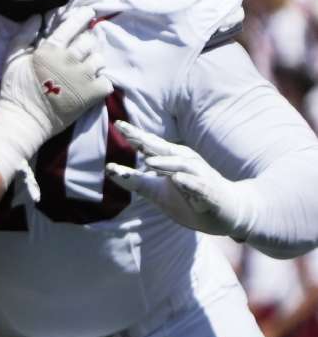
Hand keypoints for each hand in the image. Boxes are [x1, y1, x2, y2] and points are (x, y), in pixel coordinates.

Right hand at [8, 7, 113, 136]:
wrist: (24, 120)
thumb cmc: (15, 89)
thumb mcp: (12, 58)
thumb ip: (23, 35)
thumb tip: (37, 17)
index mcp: (50, 49)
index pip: (71, 25)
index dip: (82, 16)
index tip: (89, 12)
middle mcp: (69, 60)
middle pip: (89, 41)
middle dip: (87, 41)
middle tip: (82, 46)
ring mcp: (83, 77)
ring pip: (100, 59)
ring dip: (94, 61)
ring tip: (87, 66)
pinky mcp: (92, 94)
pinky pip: (107, 81)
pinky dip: (101, 81)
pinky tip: (91, 84)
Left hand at [106, 121, 253, 236]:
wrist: (228, 211)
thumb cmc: (190, 198)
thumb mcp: (158, 191)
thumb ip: (136, 181)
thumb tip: (109, 170)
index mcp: (173, 159)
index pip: (151, 144)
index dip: (135, 134)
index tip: (117, 124)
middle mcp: (186, 162)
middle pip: (164, 148)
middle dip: (145, 139)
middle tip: (126, 131)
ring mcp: (199, 176)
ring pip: (181, 165)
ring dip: (165, 162)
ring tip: (147, 161)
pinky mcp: (210, 192)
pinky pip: (199, 186)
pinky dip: (188, 182)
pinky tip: (177, 179)